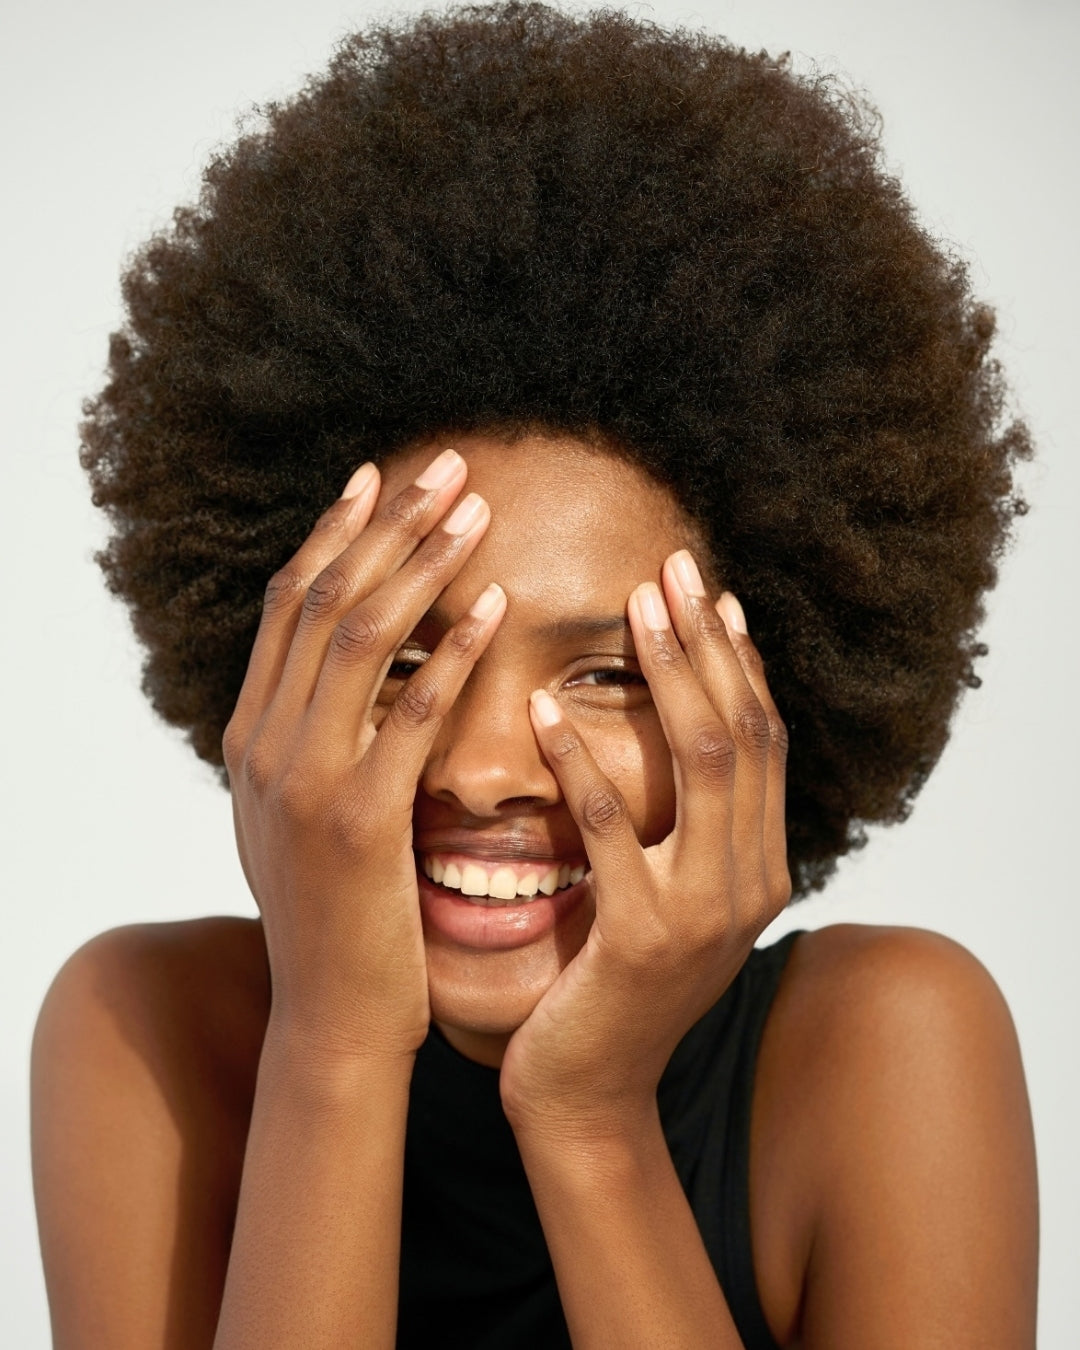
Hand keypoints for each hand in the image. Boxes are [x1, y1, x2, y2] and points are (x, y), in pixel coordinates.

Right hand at [223, 450, 505, 1060]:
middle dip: (386, 526)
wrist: (333, 1015)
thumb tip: (351, 670)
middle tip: (447, 466)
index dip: (334, 534)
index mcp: (253, 736)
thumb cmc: (335, 913)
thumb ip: (312, 739)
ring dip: (421, 565)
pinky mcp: (360, 822)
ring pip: (360, 640)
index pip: (288, 606)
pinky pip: (409, 716)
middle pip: (323, 602)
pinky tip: (494, 608)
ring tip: (476, 510)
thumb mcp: (300, 813)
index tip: (379, 477)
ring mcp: (306, 782)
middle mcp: (266, 746)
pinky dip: (451, 654)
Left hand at [499, 550, 789, 1130]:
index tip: (706, 591)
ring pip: (706, 763)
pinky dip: (582, 761)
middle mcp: (751, 883)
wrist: (588, 1094)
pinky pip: (614, 829)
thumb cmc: (609, 982)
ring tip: (636, 608)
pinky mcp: (644, 940)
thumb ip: (678, 823)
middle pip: (745, 732)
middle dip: (710, 644)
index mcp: (759, 866)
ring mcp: (706, 913)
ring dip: (670, 676)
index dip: (738, 660)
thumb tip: (664, 723)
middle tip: (673, 569)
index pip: (764, 738)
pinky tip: (543, 710)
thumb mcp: (662, 893)